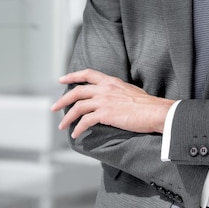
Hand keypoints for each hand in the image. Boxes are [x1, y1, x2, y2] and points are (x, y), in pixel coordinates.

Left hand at [50, 69, 174, 138]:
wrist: (154, 111)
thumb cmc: (147, 104)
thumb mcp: (130, 90)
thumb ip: (118, 91)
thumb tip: (113, 98)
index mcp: (111, 81)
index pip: (88, 74)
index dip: (73, 75)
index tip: (62, 79)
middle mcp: (105, 88)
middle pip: (77, 91)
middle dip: (63, 100)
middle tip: (54, 107)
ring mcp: (104, 101)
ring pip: (78, 107)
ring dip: (67, 117)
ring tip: (62, 126)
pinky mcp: (105, 114)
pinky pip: (85, 121)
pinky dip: (78, 128)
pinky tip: (77, 134)